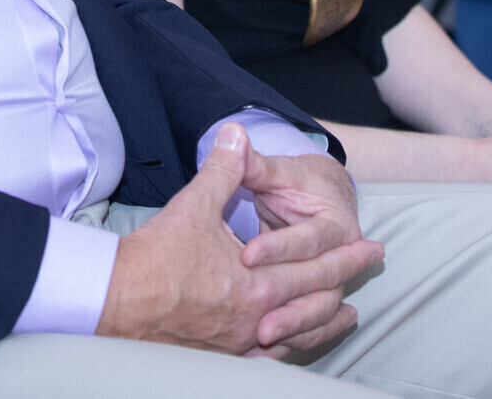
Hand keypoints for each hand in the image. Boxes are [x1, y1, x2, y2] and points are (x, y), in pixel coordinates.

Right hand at [97, 125, 381, 355]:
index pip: (315, 267)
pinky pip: (272, 359)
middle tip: (370, 267)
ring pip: (300, 336)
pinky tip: (298, 343)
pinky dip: (295, 347)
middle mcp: (257, 318)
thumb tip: (237, 132)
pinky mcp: (224, 357)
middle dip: (345, 281)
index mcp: (259, 282)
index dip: (347, 255)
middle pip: (316, 302)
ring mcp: (242, 344)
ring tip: (347, 315)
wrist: (119, 300)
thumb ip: (225, 169)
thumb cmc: (157, 255)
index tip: (372, 247)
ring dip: (327, 322)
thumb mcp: (196, 204)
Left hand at [237, 146, 377, 355]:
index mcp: (337, 224)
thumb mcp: (278, 172)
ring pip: (320, 311)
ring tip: (261, 337)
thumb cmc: (295, 183)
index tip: (246, 254)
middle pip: (321, 282)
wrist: (320, 201)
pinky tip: (266, 351)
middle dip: (288, 298)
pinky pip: (312, 327)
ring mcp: (334, 282)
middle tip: (256, 315)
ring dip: (295, 326)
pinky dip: (295, 339)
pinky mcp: (318, 299)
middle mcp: (343, 257)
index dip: (279, 246)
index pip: (310, 238)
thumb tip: (231, 135)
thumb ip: (256, 163)